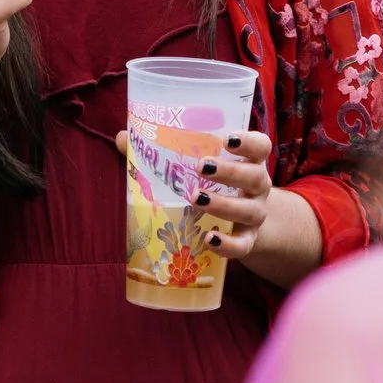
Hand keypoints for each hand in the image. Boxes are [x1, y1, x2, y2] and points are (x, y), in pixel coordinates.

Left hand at [116, 129, 300, 267]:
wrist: (242, 224)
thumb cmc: (214, 185)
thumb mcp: (197, 167)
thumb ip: (163, 150)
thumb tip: (122, 136)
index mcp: (248, 162)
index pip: (261, 146)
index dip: (248, 141)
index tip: (227, 139)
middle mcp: (258, 187)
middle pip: (255, 176)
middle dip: (230, 171)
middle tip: (201, 166)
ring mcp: (256, 215)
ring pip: (249, 210)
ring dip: (224, 204)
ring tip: (196, 199)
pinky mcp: (249, 241)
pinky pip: (243, 245)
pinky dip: (228, 244)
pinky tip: (209, 239)